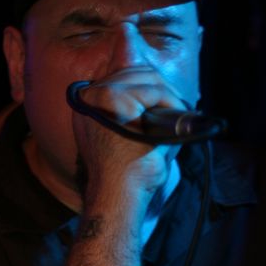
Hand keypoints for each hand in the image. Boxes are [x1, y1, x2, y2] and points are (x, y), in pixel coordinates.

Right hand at [72, 66, 183, 207]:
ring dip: (166, 92)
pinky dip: (168, 98)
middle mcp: (88, 98)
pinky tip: (176, 111)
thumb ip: (141, 115)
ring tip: (178, 110)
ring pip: (143, 77)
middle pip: (132, 71)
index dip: (148, 83)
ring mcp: (98, 98)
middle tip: (177, 105)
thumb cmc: (127, 172)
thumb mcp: (132, 139)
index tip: (166, 99)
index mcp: (89, 106)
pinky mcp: (113, 103)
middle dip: (159, 84)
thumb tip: (163, 98)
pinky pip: (150, 89)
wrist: (117, 193)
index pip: (120, 76)